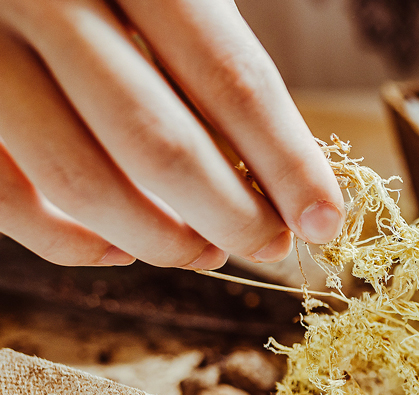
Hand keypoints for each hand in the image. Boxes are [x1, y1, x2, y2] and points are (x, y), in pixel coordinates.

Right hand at [0, 0, 342, 269]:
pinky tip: (119, 252)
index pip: (230, 80)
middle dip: (231, 216)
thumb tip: (292, 173)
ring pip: (80, 180)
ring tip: (207, 252)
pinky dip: (65, 240)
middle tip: (270, 245)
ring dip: (159, 239)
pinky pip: (3, 194)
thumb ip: (216, 56)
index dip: (287, 163)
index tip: (324, 219)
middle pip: (159, 143)